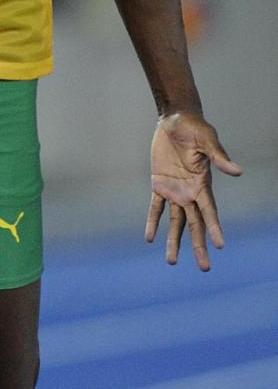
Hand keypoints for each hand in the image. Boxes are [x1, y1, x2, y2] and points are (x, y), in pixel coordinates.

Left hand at [145, 111, 241, 270]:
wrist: (175, 120)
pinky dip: (153, 222)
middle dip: (199, 245)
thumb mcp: (207, 140)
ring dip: (174, 241)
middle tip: (205, 268)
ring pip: (175, 222)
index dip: (214, 228)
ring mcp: (175, 190)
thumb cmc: (195, 128)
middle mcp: (190, 192)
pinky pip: (156, 207)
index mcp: (203, 184)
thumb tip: (238, 171)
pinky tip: (150, 238)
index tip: (219, 246)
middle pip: (195, 224)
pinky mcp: (159, 183)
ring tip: (171, 261)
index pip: (209, 211)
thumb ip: (219, 157)